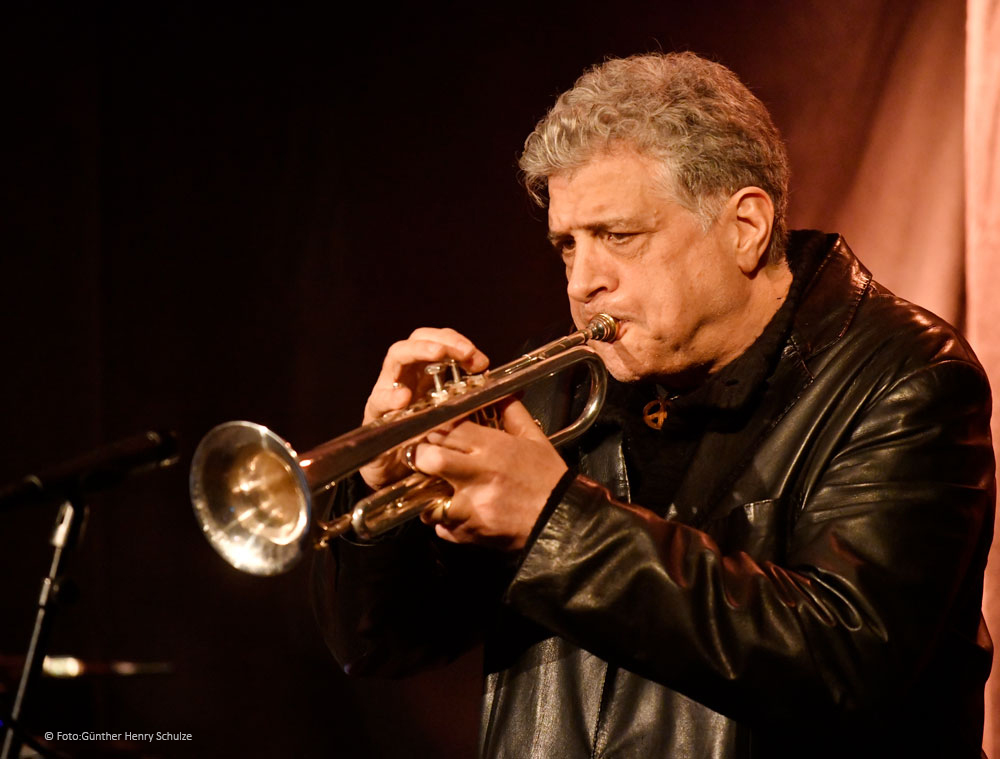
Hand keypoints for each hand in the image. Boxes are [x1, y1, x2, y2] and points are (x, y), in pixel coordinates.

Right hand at [358, 327, 488, 490]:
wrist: (400, 477)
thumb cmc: (428, 444)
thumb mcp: (457, 421)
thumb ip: (478, 403)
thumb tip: (516, 390)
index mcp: (427, 375)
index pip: (441, 343)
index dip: (459, 344)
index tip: (481, 361)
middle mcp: (407, 377)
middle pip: (418, 340)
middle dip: (442, 340)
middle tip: (464, 352)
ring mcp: (389, 391)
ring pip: (397, 357)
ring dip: (419, 351)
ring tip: (437, 354)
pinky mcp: (375, 415)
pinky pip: (379, 400)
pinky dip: (391, 395)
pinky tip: (404, 397)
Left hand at [414, 399, 568, 550]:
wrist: (562, 520)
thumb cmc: (549, 479)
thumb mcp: (535, 439)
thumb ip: (513, 413)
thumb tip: (501, 393)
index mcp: (493, 448)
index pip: (447, 429)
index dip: (433, 429)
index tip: (431, 432)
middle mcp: (478, 475)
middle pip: (429, 459)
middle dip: (421, 457)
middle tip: (425, 458)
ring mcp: (472, 506)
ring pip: (428, 497)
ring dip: (429, 495)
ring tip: (439, 491)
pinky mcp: (470, 532)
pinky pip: (442, 527)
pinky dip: (445, 522)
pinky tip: (457, 514)